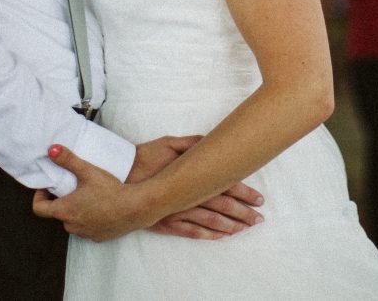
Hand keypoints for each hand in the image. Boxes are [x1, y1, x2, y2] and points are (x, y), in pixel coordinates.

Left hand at [32, 144, 148, 241]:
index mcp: (64, 210)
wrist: (135, 208)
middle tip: (74, 188)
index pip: (39, 209)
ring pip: (74, 222)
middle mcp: (71, 226)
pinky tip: (102, 208)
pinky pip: (88, 229)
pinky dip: (90, 220)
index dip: (39, 197)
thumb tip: (51, 150)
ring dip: (77, 211)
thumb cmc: (110, 189)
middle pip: (58, 214)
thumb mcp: (87, 171)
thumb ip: (68, 160)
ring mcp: (85, 233)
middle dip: (63, 201)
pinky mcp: (98, 238)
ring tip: (89, 197)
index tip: (48, 188)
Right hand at [127, 135, 263, 237]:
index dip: (244, 193)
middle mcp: (187, 196)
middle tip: (259, 218)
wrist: (118, 176)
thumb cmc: (143, 158)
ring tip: (245, 229)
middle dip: (243, 213)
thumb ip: (191, 143)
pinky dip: (209, 235)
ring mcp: (177, 212)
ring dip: (230, 226)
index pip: (225, 185)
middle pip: (222, 206)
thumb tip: (210, 140)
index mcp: (191, 176)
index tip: (259, 199)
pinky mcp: (167, 222)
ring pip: (210, 222)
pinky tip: (221, 237)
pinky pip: (192, 232)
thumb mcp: (167, 143)